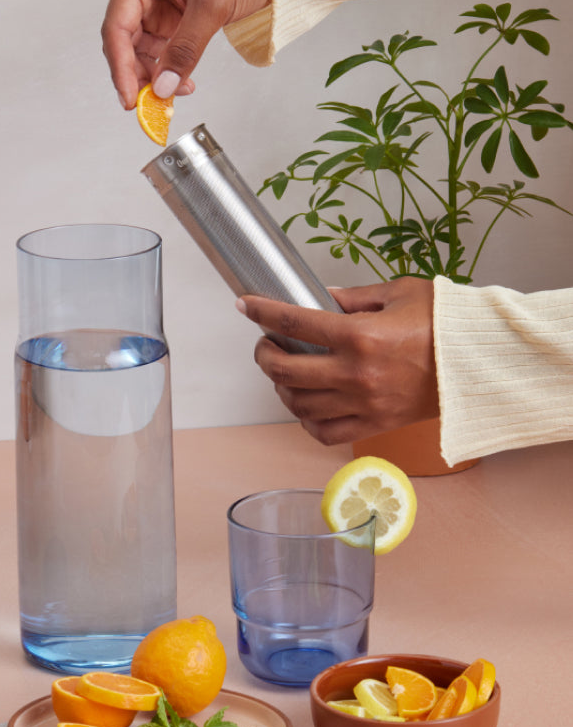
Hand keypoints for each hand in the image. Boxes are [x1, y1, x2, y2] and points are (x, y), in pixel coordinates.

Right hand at [101, 0, 269, 108]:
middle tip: (149, 104)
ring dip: (153, 79)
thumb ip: (186, 46)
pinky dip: (169, 73)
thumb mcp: (211, 7)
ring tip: (170, 96)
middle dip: (136, 77)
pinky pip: (162, 54)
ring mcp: (159, 9)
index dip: (120, 66)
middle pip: (125, 43)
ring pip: (142, 52)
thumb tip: (165, 84)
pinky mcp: (173, 23)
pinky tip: (181, 84)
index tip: (130, 97)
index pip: (117, 28)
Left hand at [237, 277, 439, 444]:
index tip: (245, 306)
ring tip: (284, 374)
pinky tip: (306, 405)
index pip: (295, 323)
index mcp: (361, 336)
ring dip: (281, 388)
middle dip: (264, 355)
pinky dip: (306, 421)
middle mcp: (357, 374)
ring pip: (299, 404)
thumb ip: (353, 297)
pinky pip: (325, 433)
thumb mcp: (399, 293)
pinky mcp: (375, 425)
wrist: (481, 363)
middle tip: (265, 345)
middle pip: (286, 371)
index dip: (262, 312)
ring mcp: (364, 404)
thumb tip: (320, 297)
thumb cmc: (445, 325)